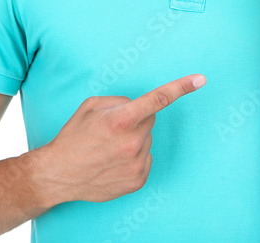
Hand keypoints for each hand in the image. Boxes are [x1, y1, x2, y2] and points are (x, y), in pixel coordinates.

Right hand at [44, 74, 205, 202]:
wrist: (59, 174)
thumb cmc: (73, 137)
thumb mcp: (91, 106)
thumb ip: (120, 100)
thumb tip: (139, 106)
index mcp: (121, 119)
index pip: (157, 99)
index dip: (181, 87)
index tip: (200, 79)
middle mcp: (132, 142)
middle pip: (149, 120)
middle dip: (136, 119)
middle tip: (112, 130)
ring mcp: (137, 163)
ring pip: (147, 140)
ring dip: (133, 140)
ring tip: (108, 149)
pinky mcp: (138, 179)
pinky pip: (146, 158)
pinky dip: (134, 157)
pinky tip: (113, 162)